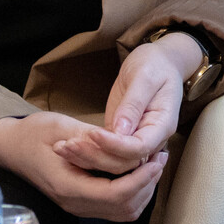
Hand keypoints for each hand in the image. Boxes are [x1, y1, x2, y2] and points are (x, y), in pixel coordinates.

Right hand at [0, 113, 166, 221]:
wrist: (10, 147)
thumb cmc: (34, 133)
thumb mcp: (63, 128)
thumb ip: (94, 141)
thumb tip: (126, 144)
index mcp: (70, 186)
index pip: (117, 194)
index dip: (141, 178)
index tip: (156, 158)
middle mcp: (75, 203)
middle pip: (124, 208)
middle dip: (148, 184)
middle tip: (161, 157)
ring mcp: (77, 206)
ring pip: (122, 212)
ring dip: (143, 190)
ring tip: (153, 163)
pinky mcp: (80, 202)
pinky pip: (114, 208)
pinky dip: (132, 193)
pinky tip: (138, 171)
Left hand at [53, 34, 200, 174]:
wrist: (157, 62)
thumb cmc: (155, 65)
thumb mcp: (145, 77)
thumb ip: (134, 104)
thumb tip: (120, 131)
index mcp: (162, 126)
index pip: (139, 148)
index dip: (115, 145)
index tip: (93, 134)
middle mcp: (151, 139)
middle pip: (124, 161)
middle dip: (95, 155)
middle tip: (69, 144)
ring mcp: (135, 139)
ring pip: (112, 160)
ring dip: (87, 157)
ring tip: (61, 147)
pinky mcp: (120, 136)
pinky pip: (105, 150)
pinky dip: (86, 150)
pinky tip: (67, 147)